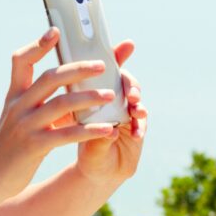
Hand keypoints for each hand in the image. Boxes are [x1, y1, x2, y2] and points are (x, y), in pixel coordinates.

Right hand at [0, 28, 119, 199]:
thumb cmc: (12, 145)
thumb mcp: (17, 116)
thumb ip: (34, 99)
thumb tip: (60, 81)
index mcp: (14, 95)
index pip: (21, 60)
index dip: (37, 45)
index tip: (55, 32)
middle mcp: (18, 105)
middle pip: (49, 77)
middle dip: (78, 68)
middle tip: (102, 65)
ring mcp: (25, 125)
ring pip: (61, 104)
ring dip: (89, 98)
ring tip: (111, 96)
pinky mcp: (34, 146)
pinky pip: (66, 134)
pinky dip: (89, 131)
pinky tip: (108, 130)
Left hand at [64, 40, 147, 185]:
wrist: (95, 170)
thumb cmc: (82, 145)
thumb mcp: (73, 130)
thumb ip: (81, 119)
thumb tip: (89, 109)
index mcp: (94, 90)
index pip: (107, 68)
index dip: (118, 55)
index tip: (128, 45)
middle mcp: (113, 97)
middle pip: (126, 81)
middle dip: (131, 83)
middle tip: (130, 93)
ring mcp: (126, 111)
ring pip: (136, 99)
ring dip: (138, 103)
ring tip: (136, 110)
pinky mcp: (137, 127)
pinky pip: (142, 122)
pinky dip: (140, 126)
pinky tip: (137, 133)